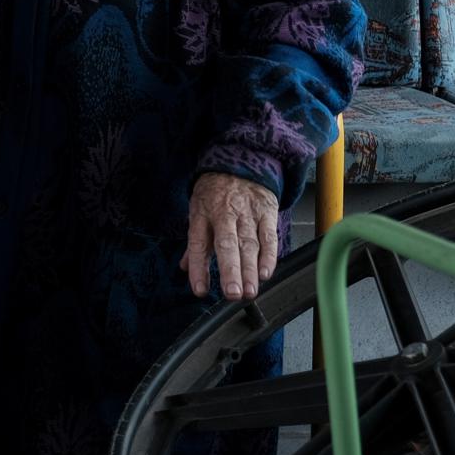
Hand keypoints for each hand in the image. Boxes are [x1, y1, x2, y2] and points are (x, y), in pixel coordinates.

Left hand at [181, 173, 279, 300]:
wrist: (242, 160)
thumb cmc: (216, 191)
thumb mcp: (198, 209)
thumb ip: (196, 242)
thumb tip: (185, 267)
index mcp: (202, 214)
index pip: (198, 244)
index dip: (198, 268)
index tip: (200, 289)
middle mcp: (224, 213)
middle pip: (227, 244)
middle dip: (230, 270)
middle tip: (232, 293)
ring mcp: (247, 212)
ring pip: (249, 244)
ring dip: (250, 270)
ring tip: (249, 291)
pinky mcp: (266, 211)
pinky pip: (269, 236)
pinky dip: (269, 256)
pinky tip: (265, 273)